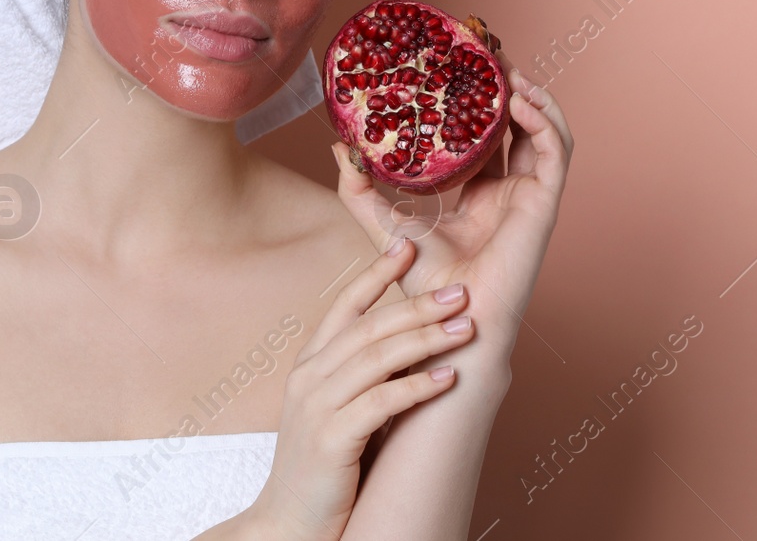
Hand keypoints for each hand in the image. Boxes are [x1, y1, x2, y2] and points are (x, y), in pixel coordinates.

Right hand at [234, 236, 473, 540]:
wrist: (289, 525)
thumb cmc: (322, 468)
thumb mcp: (335, 409)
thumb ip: (362, 376)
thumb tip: (412, 344)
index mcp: (311, 365)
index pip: (345, 306)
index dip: (376, 273)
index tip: (408, 245)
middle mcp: (310, 379)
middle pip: (369, 327)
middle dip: (417, 304)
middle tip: (460, 289)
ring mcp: (317, 408)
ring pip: (377, 359)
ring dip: (426, 338)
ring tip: (467, 327)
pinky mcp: (331, 441)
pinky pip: (380, 403)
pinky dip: (417, 387)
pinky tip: (449, 377)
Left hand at [333, 55, 573, 361]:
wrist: (449, 318)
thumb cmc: (422, 282)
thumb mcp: (383, 223)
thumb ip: (359, 189)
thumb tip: (338, 147)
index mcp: (478, 191)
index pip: (484, 131)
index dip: (477, 96)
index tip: (458, 61)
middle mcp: (508, 188)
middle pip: (515, 122)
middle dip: (504, 84)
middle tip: (484, 47)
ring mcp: (530, 194)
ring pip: (543, 129)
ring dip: (530, 94)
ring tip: (505, 66)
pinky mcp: (545, 203)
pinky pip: (555, 151)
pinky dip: (544, 120)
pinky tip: (519, 101)